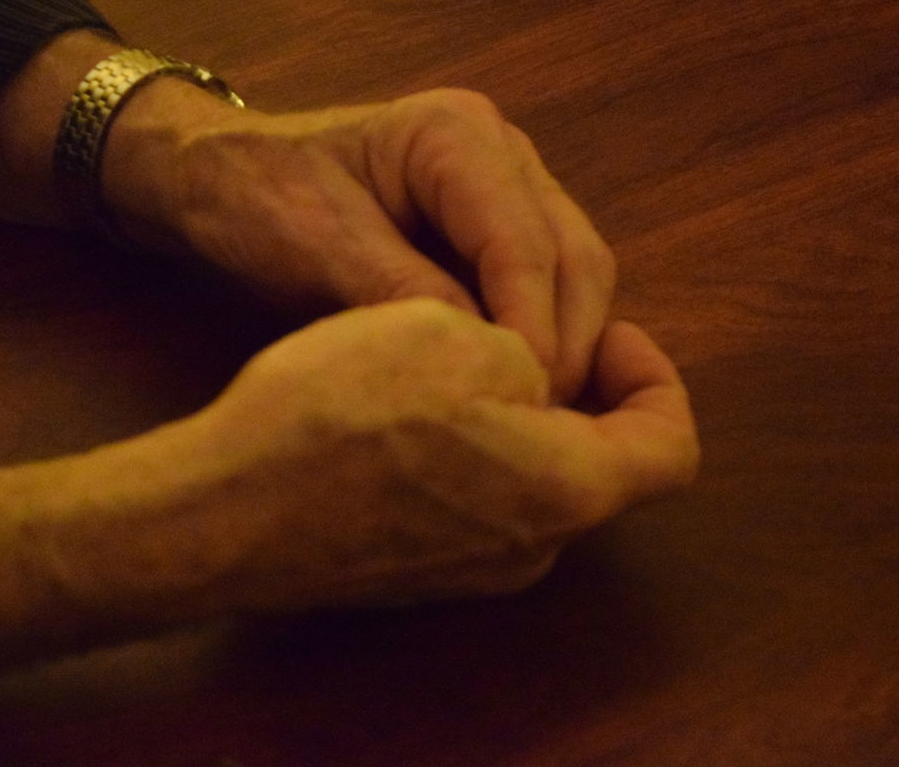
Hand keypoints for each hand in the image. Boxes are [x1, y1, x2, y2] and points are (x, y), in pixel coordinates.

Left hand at [0, 31, 611, 400]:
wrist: (214, 179)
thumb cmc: (254, 199)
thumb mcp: (317, 248)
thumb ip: (401, 296)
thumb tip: (487, 365)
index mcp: (457, 135)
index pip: (526, 243)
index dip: (534, 330)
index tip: (521, 407)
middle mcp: (503, 153)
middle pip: (574, 259)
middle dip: (566, 346)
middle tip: (535, 430)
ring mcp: (509, 189)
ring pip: (573, 278)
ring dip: (564, 349)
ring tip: (529, 421)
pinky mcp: (496, 231)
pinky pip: (543, 290)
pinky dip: (540, 341)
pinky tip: (516, 394)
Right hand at [183, 298, 697, 609]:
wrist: (229, 510)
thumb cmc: (348, 414)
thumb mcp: (457, 335)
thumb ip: (532, 349)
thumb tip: (535, 373)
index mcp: (569, 488)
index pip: (669, 442)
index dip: (652, 372)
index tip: (607, 327)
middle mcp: (534, 548)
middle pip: (597, 462)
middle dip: (578, 389)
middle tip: (528, 328)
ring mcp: (470, 571)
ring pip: (530, 480)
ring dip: (516, 417)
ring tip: (458, 354)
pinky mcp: (415, 572)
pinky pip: (472, 503)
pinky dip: (468, 450)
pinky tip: (405, 405)